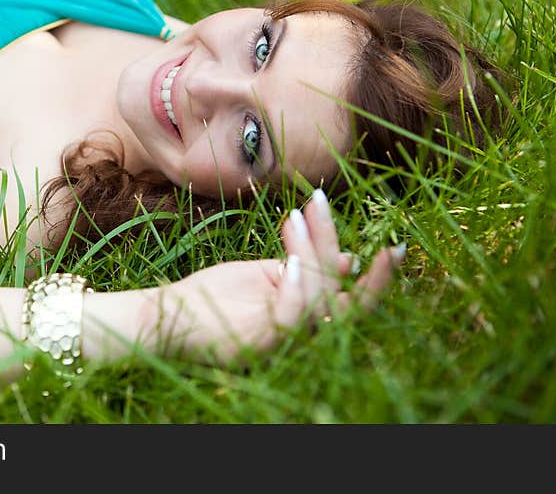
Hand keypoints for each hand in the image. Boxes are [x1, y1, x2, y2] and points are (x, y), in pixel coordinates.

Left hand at [159, 188, 404, 364]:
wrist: (165, 316)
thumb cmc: (212, 295)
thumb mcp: (265, 275)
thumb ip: (304, 266)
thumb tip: (350, 258)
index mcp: (305, 318)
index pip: (349, 298)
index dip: (374, 277)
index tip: (390, 245)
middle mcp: (300, 335)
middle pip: (343, 297)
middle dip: (344, 255)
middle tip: (336, 211)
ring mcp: (281, 342)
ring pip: (320, 298)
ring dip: (311, 252)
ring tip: (294, 217)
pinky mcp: (259, 343)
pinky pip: (292, 316)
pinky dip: (297, 286)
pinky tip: (290, 260)